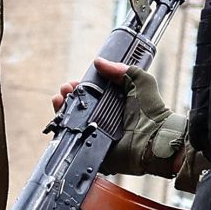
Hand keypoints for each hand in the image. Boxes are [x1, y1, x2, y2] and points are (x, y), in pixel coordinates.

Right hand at [58, 58, 184, 170]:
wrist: (151, 137)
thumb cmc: (150, 111)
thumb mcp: (140, 82)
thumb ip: (122, 70)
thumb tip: (98, 62)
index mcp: (113, 104)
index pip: (90, 94)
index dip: (80, 87)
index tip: (73, 82)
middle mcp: (102, 118)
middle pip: (77, 106)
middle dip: (68, 96)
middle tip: (65, 89)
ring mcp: (94, 133)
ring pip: (71, 122)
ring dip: (62, 110)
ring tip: (59, 100)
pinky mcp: (89, 147)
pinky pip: (71, 139)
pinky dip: (63, 129)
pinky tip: (60, 118)